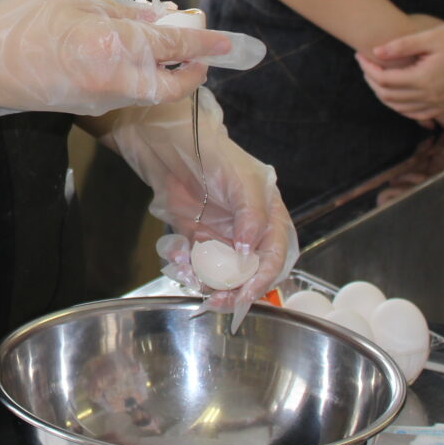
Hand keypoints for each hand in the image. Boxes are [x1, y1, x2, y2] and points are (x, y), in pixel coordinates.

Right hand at [0, 0, 231, 133]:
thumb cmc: (21, 21)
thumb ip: (122, 11)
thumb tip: (156, 18)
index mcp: (113, 46)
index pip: (174, 47)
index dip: (205, 44)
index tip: (228, 43)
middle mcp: (113, 81)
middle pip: (170, 87)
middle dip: (190, 72)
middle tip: (196, 50)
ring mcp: (98, 101)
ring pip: (148, 92)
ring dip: (161, 73)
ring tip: (154, 41)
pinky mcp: (83, 110)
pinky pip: (124, 94)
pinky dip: (135, 78)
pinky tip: (123, 54)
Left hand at [106, 90, 297, 323]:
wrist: (168, 144)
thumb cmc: (212, 153)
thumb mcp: (242, 180)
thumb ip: (252, 216)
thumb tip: (250, 251)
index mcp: (269, 215)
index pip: (275, 255)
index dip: (263, 277)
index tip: (246, 292)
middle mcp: (248, 230)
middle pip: (251, 271)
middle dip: (237, 290)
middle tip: (219, 301)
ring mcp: (221, 235)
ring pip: (224, 274)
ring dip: (211, 284)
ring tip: (197, 284)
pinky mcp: (196, 238)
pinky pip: (197, 264)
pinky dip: (189, 269)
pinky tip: (180, 262)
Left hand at [357, 21, 443, 123]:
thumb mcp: (429, 36)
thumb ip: (401, 45)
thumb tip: (376, 51)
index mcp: (424, 78)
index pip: (385, 80)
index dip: (368, 68)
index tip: (360, 55)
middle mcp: (432, 95)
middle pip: (389, 96)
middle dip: (371, 81)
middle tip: (364, 66)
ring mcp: (440, 102)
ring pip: (402, 108)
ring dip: (384, 96)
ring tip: (375, 78)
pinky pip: (419, 114)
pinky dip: (403, 108)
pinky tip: (396, 96)